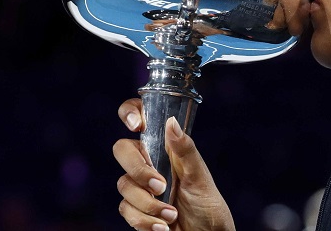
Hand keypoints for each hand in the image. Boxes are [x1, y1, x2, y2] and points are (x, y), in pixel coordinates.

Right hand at [113, 99, 235, 230]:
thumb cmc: (208, 204)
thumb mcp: (199, 175)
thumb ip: (185, 150)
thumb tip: (171, 122)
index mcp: (166, 147)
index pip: (141, 117)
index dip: (130, 112)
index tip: (137, 125)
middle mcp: (150, 162)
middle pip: (122, 150)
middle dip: (138, 170)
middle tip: (160, 186)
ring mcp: (140, 185)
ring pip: (124, 184)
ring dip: (148, 204)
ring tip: (171, 215)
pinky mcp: (136, 209)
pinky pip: (125, 209)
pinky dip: (145, 220)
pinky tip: (164, 227)